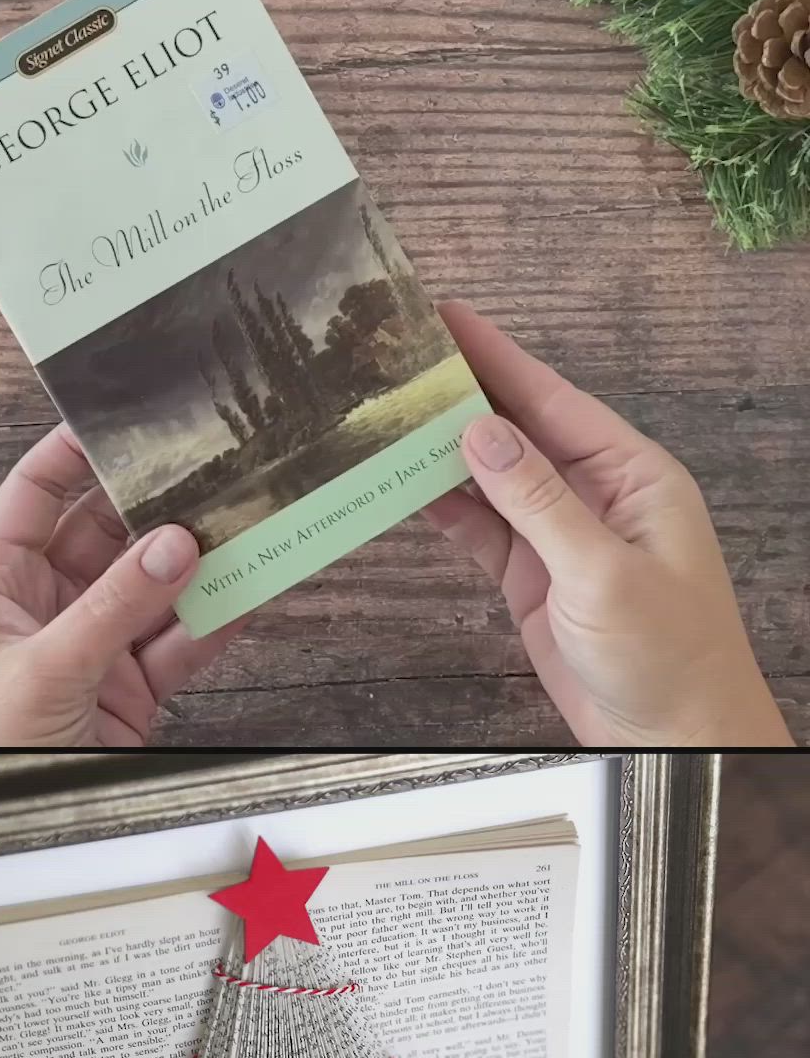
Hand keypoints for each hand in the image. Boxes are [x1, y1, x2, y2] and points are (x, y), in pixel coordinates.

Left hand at [0, 424, 238, 745]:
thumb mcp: (41, 668)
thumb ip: (113, 606)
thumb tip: (174, 543)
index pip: (34, 496)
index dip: (72, 453)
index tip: (122, 415)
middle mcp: (49, 607)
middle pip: (108, 534)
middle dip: (155, 502)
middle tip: (208, 461)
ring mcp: (95, 648)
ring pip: (154, 587)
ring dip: (197, 559)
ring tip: (247, 515)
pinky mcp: (132, 692)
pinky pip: (180, 643)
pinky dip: (216, 620)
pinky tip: (251, 588)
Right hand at [426, 302, 792, 746]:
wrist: (672, 739)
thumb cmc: (669, 656)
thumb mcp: (604, 572)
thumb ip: (540, 501)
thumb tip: (481, 433)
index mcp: (631, 475)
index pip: (553, 399)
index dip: (497, 357)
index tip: (446, 318)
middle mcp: (595, 494)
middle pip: (516, 430)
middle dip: (461, 396)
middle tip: (398, 359)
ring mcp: (561, 536)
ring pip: (491, 479)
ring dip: (442, 455)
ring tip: (385, 417)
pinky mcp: (533, 578)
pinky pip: (482, 531)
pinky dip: (445, 511)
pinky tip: (407, 489)